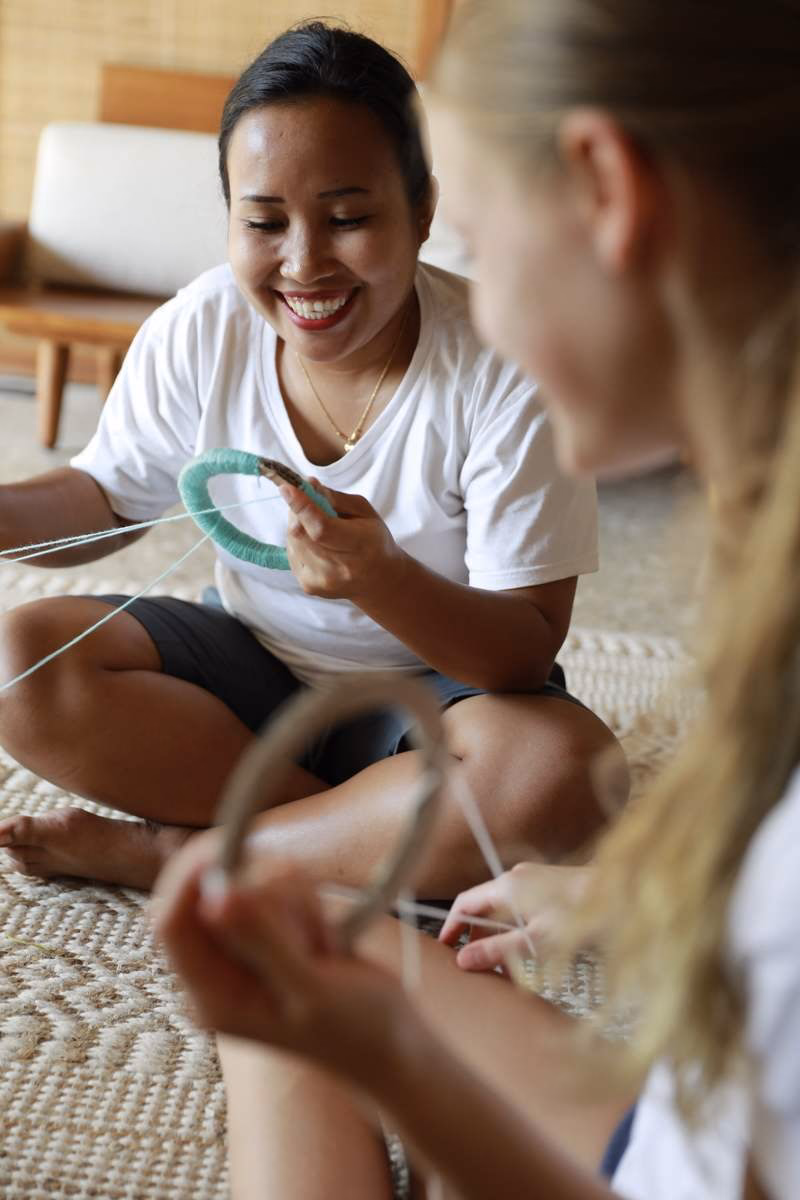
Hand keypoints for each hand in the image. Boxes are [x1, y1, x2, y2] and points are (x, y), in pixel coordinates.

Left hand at [152, 832, 412, 1085]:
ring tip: (324, 943)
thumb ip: (263, 942)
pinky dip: (301, 898)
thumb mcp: (312, 989)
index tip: (227, 848)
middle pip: (201, 894)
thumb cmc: (358, 1029)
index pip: (171, 924)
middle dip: (254, 885)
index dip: (189, 879)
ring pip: (244, 884)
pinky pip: (271, 889)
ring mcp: (243, 950)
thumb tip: (214, 898)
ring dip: (289, 896)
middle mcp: (217, 972)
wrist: (394, 1044)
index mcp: (213, 997)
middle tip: (300, 899)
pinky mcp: (270, 933)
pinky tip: (326, 939)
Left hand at [281, 478, 404, 601]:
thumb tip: (307, 485)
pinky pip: (291, 554)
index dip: (301, 507)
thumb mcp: (364, 511)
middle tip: (306, 501)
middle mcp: (339, 568)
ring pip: (292, 542)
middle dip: (297, 511)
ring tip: (316, 526)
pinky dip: (297, 542)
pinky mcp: (309, 586)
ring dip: (298, 526)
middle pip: (301, 534)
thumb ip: (334, 498)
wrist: (378, 580)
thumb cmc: (373, 540)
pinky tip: (314, 543)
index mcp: (359, 546)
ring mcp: (321, 581)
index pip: (322, 529)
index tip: (287, 488)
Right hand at [438, 862, 590, 973]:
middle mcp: (515, 877)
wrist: (621, 895)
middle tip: (477, 964)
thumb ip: (497, 951)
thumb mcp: (534, 941)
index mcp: (506, 886)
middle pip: (483, 907)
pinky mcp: (548, 883)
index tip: (445, 947)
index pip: (464, 903)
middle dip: (477, 936)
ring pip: (503, 908)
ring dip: (499, 935)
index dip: (451, 925)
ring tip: (505, 965)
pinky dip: (515, 926)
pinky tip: (527, 948)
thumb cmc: (579, 917)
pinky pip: (520, 904)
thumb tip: (463, 960)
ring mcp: (532, 878)